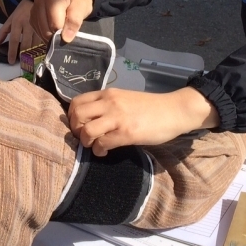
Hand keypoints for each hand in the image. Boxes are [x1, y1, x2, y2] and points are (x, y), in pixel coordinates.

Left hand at [0, 0, 38, 63]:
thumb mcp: (10, 19)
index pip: (14, 40)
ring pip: (35, 44)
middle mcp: (27, 25)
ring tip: (28, 60)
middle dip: (23, 55)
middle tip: (21, 63)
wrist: (34, 0)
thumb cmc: (20, 12)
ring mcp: (37, 27)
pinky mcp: (44, 28)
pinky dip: (39, 48)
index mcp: (17, 23)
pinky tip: (37, 53)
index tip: (10, 61)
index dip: (12, 52)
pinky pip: (42, 41)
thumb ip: (3, 31)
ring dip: (32, 53)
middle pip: (26, 44)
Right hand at [30, 0, 93, 41]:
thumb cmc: (79, 0)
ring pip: (40, 30)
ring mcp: (34, 7)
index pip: (54, 23)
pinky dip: (45, 34)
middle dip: (56, 35)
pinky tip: (53, 31)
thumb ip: (74, 22)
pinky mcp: (33, 14)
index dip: (63, 32)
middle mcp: (39, 0)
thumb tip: (66, 38)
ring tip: (61, 31)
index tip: (70, 31)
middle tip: (66, 32)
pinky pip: (36, 29)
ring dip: (50, 36)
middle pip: (45, 28)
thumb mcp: (81, 9)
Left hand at [68, 87, 218, 155]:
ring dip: (86, 142)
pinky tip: (105, 152)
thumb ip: (107, 105)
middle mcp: (109, 102)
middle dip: (75, 130)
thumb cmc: (150, 107)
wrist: (174, 110)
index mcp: (107, 93)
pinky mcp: (127, 132)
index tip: (79, 127)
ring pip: (86, 130)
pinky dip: (99, 150)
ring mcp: (118, 117)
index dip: (71, 117)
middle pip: (77, 115)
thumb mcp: (124, 99)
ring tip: (94, 146)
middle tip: (84, 138)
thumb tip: (90, 120)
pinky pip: (102, 143)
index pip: (76, 102)